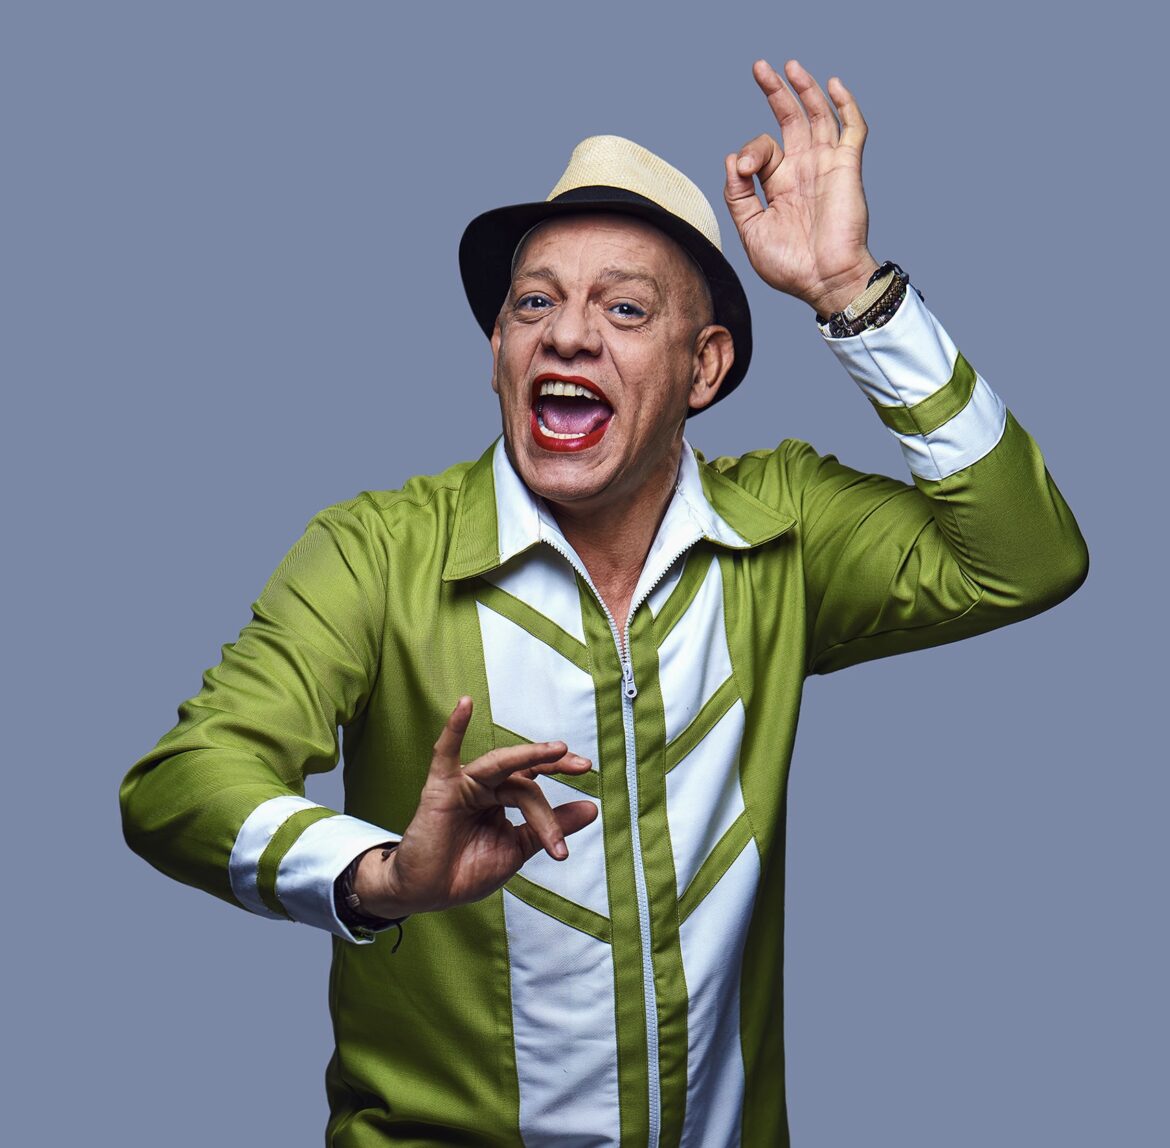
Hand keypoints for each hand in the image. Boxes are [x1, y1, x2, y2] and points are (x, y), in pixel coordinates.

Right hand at [355, 696, 597, 917]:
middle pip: (524, 776)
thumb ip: (551, 826)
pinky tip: (465, 705)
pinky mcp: (441, 787)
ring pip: (501, 767)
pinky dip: (454, 728)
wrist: (428, 894)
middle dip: (553, 765)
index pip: (534, 779)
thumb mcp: (518, 848)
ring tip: (558, 751)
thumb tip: (591, 808)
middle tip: (581, 765)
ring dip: (529, 757)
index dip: (559, 770)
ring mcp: (464, 784)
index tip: (587, 771)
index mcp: (502, 799)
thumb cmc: (466, 872)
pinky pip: (445, 752)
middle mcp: (486, 786)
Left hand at [724, 59, 878, 315]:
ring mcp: (826, 166)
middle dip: (775, 92)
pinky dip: (845, 105)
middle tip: (760, 67)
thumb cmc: (790, 265)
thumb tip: (732, 158)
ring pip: (818, 116)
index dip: (749, 152)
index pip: (761, 150)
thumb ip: (738, 196)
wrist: (823, 281)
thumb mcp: (751, 231)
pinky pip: (852, 128)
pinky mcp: (847, 168)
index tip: (744, 172)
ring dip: (805, 89)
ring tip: (790, 67)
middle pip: (790, 119)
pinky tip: (833, 85)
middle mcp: (802, 170)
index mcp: (779, 185)